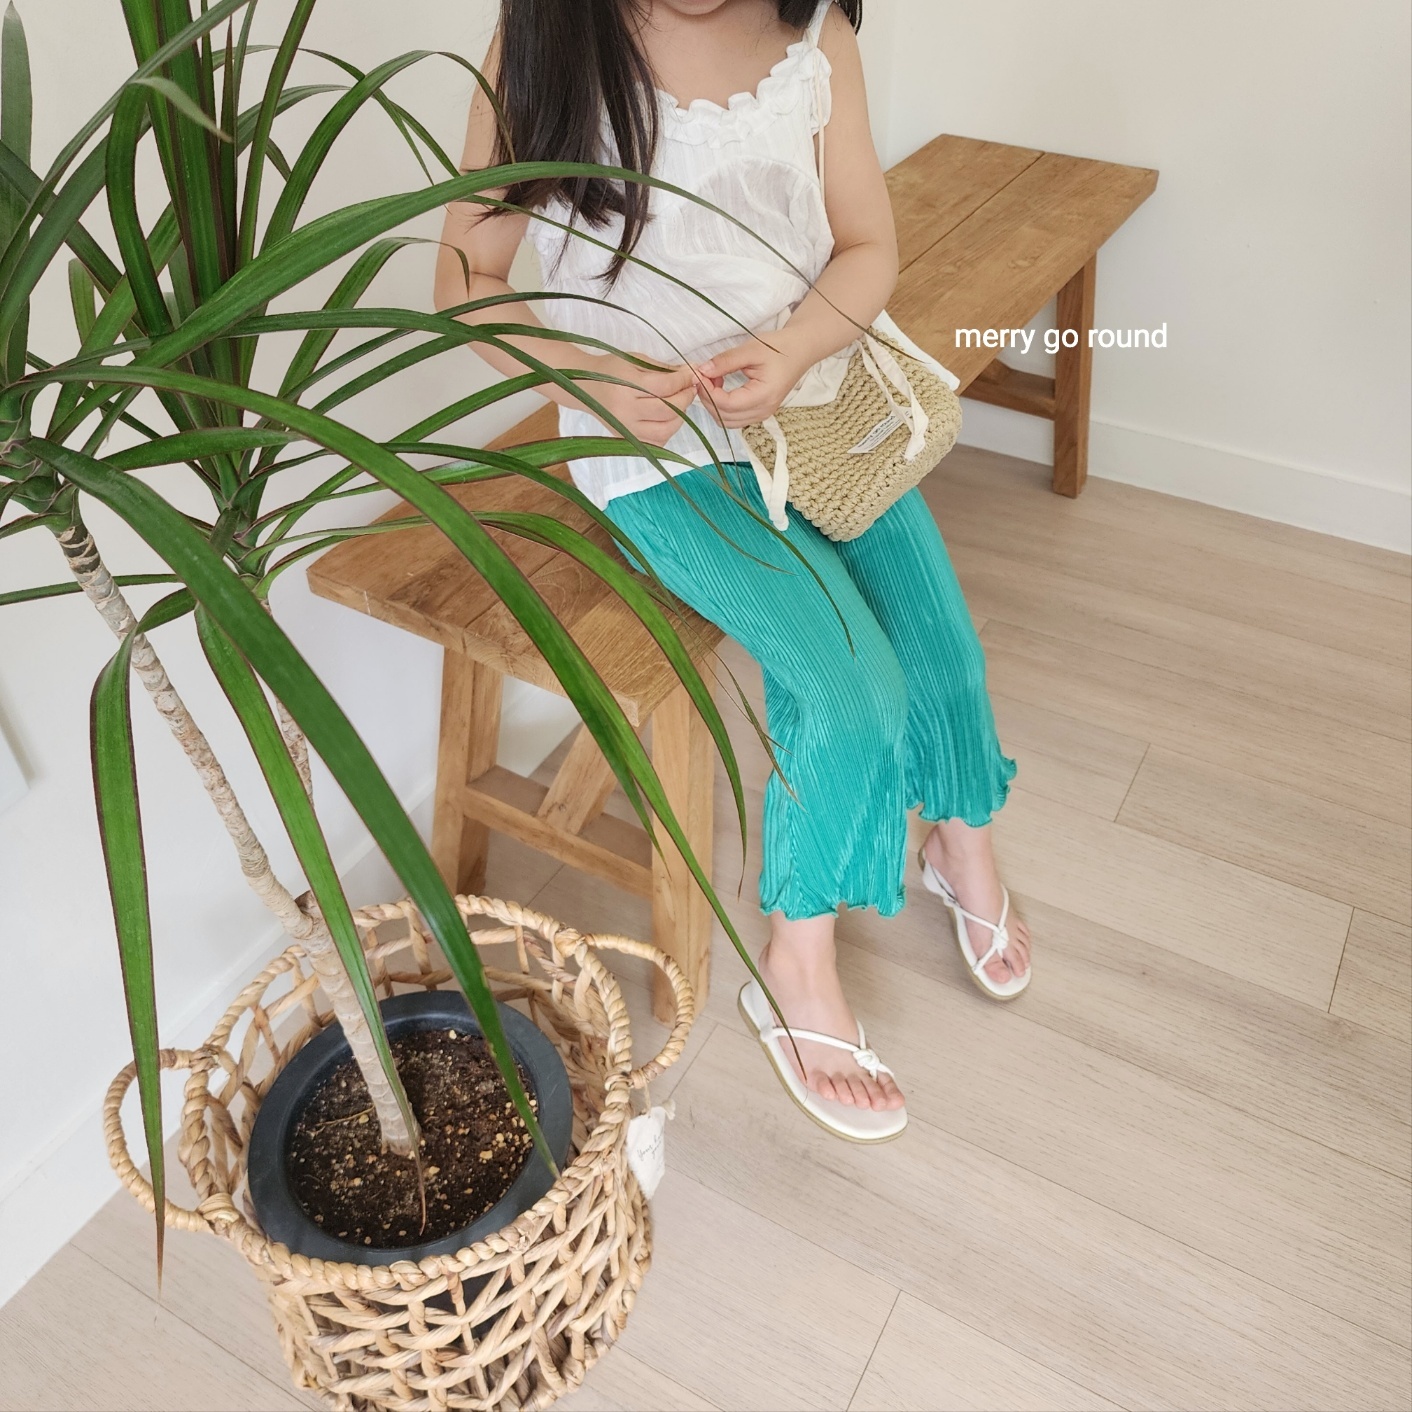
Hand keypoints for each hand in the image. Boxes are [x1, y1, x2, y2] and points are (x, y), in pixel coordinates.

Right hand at [588, 353, 700, 446]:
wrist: (582, 387)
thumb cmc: (609, 370)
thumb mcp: (635, 360)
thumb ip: (664, 368)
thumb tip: (692, 373)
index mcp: (624, 386)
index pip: (664, 386)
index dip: (684, 380)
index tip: (693, 374)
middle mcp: (624, 411)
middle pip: (667, 410)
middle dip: (685, 398)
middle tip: (690, 388)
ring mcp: (625, 429)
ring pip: (664, 431)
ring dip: (680, 417)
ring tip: (680, 403)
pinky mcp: (625, 440)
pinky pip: (655, 443)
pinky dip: (667, 432)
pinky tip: (668, 418)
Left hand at [694, 328, 815, 428]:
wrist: (800, 350)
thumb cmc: (779, 348)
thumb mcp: (751, 350)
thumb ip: (725, 361)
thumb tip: (702, 371)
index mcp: (763, 396)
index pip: (726, 404)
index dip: (708, 391)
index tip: (700, 374)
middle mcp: (763, 411)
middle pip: (724, 417)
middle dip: (708, 398)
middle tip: (703, 376)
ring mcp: (762, 414)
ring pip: (727, 421)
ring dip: (714, 404)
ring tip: (713, 380)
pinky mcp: (759, 412)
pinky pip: (734, 418)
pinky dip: (722, 406)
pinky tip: (722, 386)